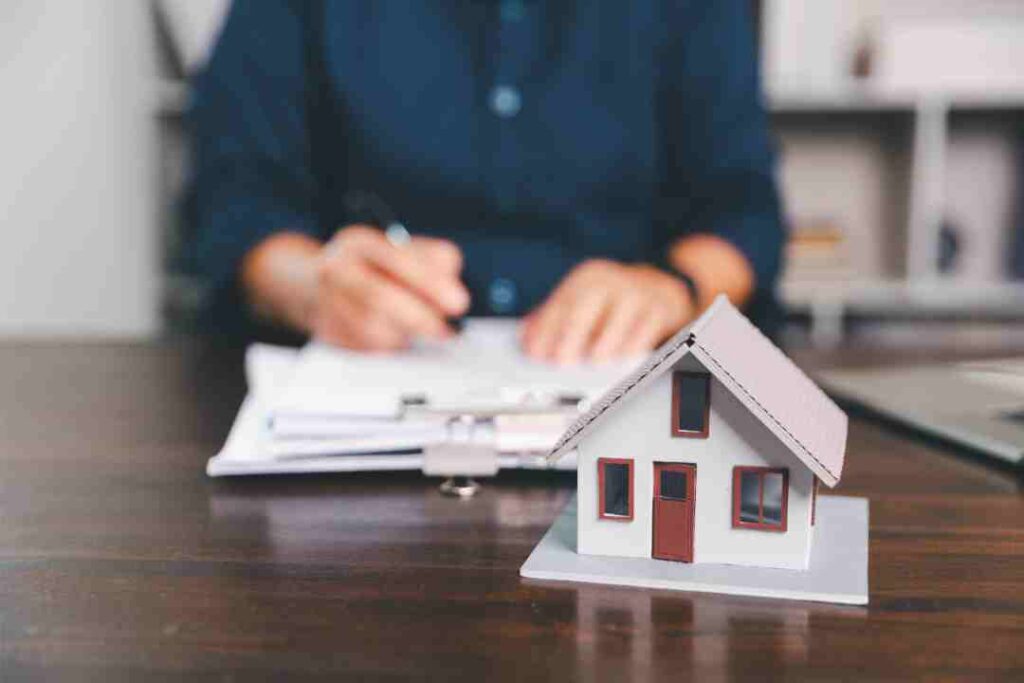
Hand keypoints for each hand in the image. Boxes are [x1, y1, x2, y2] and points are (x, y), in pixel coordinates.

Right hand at [309, 225, 469, 350]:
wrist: (316, 283)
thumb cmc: (374, 268)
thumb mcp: (403, 250)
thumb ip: (435, 261)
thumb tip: (454, 291)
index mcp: (360, 242)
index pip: (398, 259)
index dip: (432, 283)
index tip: (459, 303)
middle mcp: (337, 268)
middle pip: (379, 297)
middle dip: (421, 318)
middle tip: (446, 330)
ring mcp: (326, 301)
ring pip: (371, 328)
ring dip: (403, 336)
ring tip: (418, 332)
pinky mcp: (325, 331)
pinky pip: (363, 348)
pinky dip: (387, 347)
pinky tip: (396, 338)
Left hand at [520, 260, 694, 363]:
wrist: (662, 287)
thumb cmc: (614, 300)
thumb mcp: (584, 299)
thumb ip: (553, 316)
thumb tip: (526, 337)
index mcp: (587, 277)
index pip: (561, 302)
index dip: (545, 328)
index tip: (534, 352)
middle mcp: (610, 280)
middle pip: (586, 305)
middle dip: (571, 334)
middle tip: (561, 361)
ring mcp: (637, 292)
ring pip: (618, 318)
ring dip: (605, 342)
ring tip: (594, 360)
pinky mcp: (660, 307)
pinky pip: (645, 328)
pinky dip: (633, 345)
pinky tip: (622, 357)